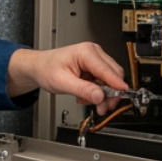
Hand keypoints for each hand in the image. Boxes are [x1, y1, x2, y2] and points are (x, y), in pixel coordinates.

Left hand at [6, 43, 129, 114]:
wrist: (39, 67)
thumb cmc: (47, 69)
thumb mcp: (62, 82)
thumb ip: (82, 89)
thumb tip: (99, 96)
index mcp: (86, 52)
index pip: (107, 70)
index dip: (116, 84)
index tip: (122, 95)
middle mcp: (94, 53)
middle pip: (113, 74)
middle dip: (110, 93)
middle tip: (104, 107)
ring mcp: (95, 60)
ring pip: (109, 80)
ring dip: (102, 94)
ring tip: (90, 103)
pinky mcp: (94, 67)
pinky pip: (103, 82)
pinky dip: (97, 91)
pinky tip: (86, 96)